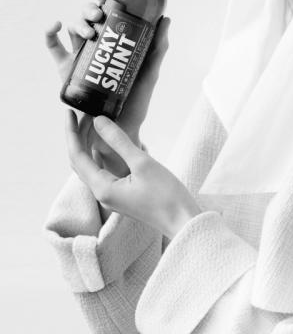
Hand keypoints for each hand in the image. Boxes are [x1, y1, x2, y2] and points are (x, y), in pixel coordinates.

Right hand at [45, 0, 170, 178]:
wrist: (116, 131)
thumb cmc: (135, 103)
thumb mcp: (150, 74)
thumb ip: (158, 48)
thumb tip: (166, 18)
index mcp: (119, 42)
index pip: (111, 12)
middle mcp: (100, 45)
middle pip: (91, 17)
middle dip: (91, 7)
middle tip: (98, 13)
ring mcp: (83, 56)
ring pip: (75, 28)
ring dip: (78, 21)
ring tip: (89, 30)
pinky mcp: (67, 69)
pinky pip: (53, 47)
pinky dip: (50, 33)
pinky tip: (55, 25)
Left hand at [65, 110, 201, 238]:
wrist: (183, 221)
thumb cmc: (165, 194)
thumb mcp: (142, 163)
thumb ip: (119, 141)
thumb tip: (98, 121)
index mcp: (102, 188)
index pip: (77, 156)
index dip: (71, 133)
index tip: (69, 112)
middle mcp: (102, 193)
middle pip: (81, 162)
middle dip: (78, 137)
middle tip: (80, 114)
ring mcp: (112, 195)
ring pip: (92, 166)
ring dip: (89, 145)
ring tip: (91, 124)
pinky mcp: (122, 194)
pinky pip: (104, 171)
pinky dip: (101, 154)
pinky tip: (108, 144)